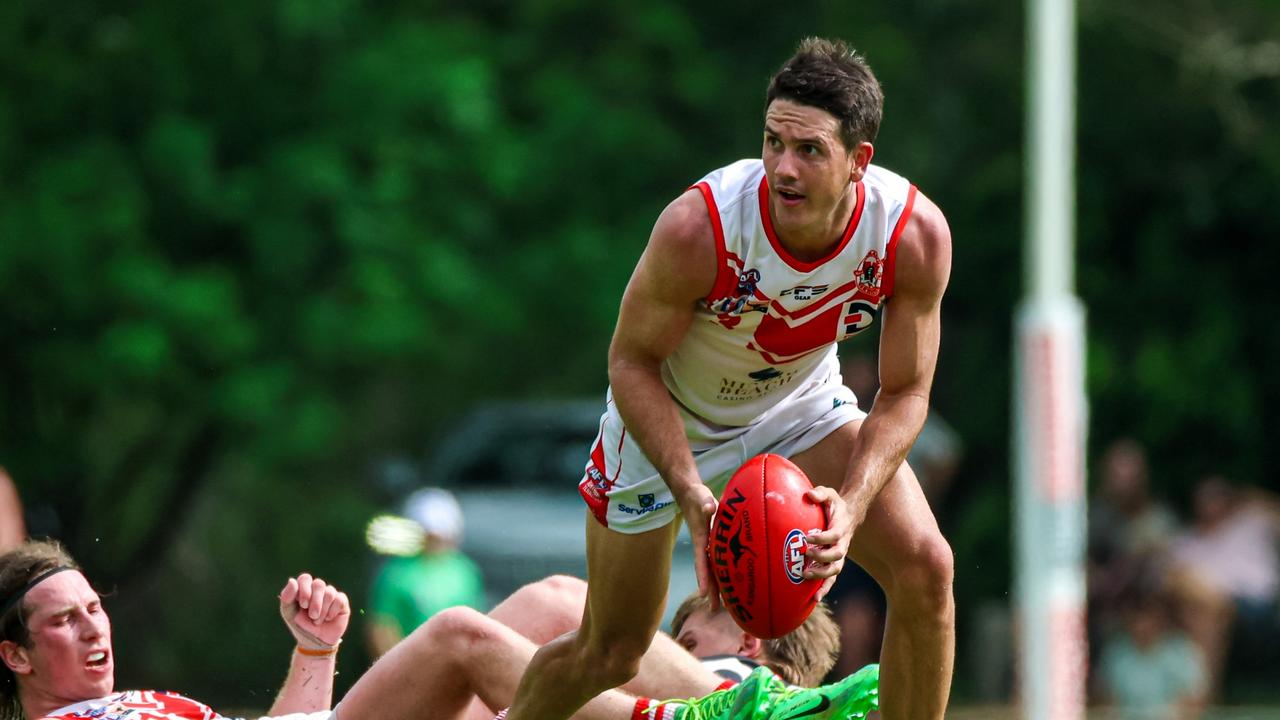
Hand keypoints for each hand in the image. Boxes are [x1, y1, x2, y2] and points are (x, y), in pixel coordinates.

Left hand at [279, 573, 350, 650]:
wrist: (315, 642)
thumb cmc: (301, 625)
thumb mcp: (289, 613)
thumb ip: (287, 597)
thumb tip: (292, 581)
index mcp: (304, 589)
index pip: (305, 579)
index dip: (305, 589)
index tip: (303, 604)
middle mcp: (317, 590)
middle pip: (319, 584)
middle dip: (315, 601)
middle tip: (312, 615)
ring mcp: (330, 594)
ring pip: (329, 592)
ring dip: (322, 610)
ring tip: (318, 621)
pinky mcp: (341, 601)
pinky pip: (339, 599)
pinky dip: (332, 611)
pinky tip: (328, 618)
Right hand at [675, 483, 719, 609]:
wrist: (691, 494)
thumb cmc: (696, 497)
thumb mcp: (701, 498)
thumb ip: (705, 504)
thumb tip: (709, 508)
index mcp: (701, 538)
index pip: (702, 560)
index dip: (703, 577)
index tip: (704, 593)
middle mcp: (704, 545)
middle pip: (707, 571)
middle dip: (711, 590)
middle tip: (714, 609)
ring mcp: (708, 545)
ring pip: (713, 568)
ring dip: (717, 585)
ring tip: (722, 604)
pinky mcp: (714, 542)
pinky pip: (719, 560)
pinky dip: (723, 572)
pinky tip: (730, 582)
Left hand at [803, 486, 855, 600]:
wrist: (849, 514)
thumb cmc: (835, 504)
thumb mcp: (829, 493)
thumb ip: (820, 492)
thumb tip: (809, 494)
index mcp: (841, 528)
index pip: (834, 536)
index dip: (822, 538)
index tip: (808, 537)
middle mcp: (842, 544)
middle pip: (836, 556)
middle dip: (821, 557)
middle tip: (805, 554)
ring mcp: (839, 555)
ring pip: (835, 570)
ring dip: (821, 575)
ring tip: (805, 575)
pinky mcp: (834, 562)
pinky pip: (831, 578)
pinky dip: (825, 589)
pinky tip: (814, 599)